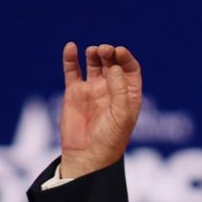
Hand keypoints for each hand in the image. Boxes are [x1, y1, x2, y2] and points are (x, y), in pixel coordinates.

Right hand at [59, 42, 141, 178]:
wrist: (88, 154)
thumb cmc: (110, 138)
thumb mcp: (122, 115)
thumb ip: (119, 90)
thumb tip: (114, 67)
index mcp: (128, 94)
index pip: (130, 69)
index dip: (126, 58)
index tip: (118, 51)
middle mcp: (112, 89)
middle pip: (113, 63)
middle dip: (110, 53)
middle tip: (104, 50)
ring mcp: (93, 89)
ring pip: (94, 64)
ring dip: (94, 54)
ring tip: (93, 51)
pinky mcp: (74, 92)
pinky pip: (72, 71)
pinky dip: (71, 58)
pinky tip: (71, 47)